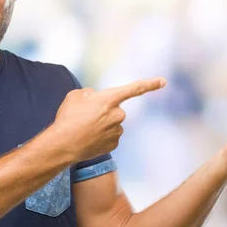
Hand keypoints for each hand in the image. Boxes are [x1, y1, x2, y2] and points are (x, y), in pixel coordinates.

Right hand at [50, 77, 166, 161]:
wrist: (62, 145)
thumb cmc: (67, 118)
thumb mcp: (75, 96)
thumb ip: (90, 93)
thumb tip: (96, 98)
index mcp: (110, 99)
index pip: (134, 89)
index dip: (150, 84)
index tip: (164, 81)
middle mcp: (118, 115)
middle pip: (115, 108)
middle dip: (104, 110)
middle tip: (85, 116)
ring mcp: (117, 131)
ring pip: (113, 122)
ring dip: (102, 123)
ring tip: (84, 128)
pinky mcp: (115, 144)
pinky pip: (110, 135)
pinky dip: (101, 135)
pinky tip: (89, 138)